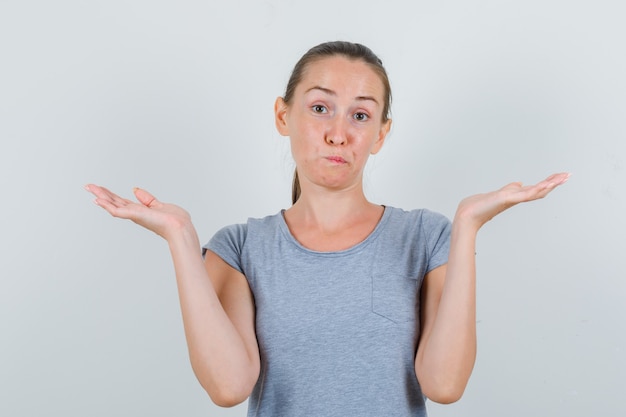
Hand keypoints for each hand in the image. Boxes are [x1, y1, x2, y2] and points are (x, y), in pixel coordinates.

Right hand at [85, 184, 192, 240]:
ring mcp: (134, 215)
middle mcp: (135, 213)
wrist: (179, 227)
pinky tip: (98, 200)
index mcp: (140, 211)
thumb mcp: (158, 204)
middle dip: (101, 194)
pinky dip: (107, 205)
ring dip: (101, 196)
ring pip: (113, 205)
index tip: (100, 189)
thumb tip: (135, 189)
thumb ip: (146, 198)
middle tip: (88, 186)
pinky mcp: (135, 215)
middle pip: (114, 202)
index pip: (121, 202)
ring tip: (89, 188)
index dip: (110, 196)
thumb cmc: (174, 220)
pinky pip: (117, 211)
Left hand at [455, 172, 570, 230]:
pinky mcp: (506, 199)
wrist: (467, 215)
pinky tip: (545, 185)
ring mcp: (512, 199)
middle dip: (554, 182)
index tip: (561, 176)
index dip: (549, 182)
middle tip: (568, 175)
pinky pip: (524, 194)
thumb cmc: (480, 206)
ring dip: (549, 184)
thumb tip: (520, 183)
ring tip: (562, 178)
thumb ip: (510, 188)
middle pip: (540, 190)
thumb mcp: (498, 193)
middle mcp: (516, 198)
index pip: (536, 188)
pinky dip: (535, 189)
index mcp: (516, 196)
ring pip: (535, 191)